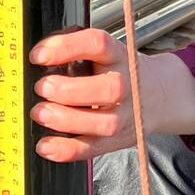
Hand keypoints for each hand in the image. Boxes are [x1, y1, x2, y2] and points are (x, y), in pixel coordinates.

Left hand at [30, 28, 194, 162]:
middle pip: (108, 89)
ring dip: (66, 120)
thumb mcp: (104, 52)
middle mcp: (126, 85)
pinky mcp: (117, 140)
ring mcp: (125, 116)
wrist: (156, 95)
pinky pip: (93, 149)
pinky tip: (46, 145)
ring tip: (41, 113)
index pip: (97, 44)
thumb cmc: (119, 72)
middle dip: (68, 90)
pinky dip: (67, 150)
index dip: (66, 47)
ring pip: (104, 123)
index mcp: (118, 55)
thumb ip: (74, 50)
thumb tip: (38, 57)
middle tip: (42, 87)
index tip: (38, 55)